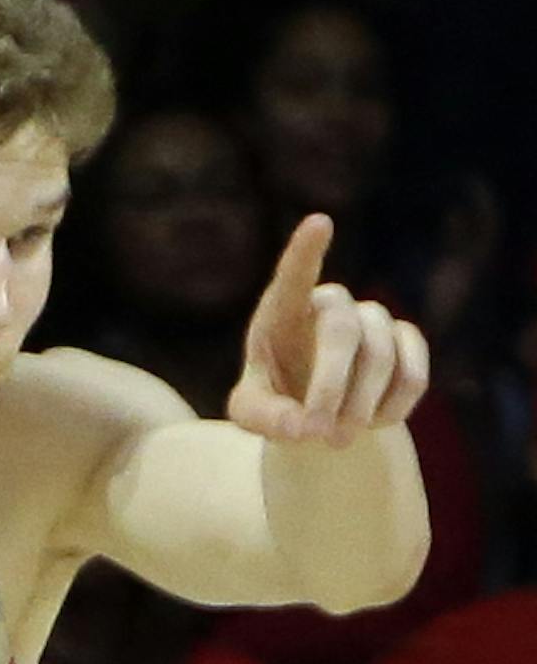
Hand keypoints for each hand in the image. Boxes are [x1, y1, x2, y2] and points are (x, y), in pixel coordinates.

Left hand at [228, 214, 428, 447]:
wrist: (317, 413)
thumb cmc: (274, 402)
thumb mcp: (251, 414)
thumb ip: (264, 418)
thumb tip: (300, 427)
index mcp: (283, 312)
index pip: (294, 277)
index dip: (306, 252)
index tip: (319, 223)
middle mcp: (330, 305)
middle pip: (342, 330)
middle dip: (331, 386)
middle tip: (319, 435)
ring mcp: (372, 319)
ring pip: (380, 355)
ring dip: (359, 407)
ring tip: (337, 440)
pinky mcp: (406, 342)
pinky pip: (413, 373)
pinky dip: (393, 408)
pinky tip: (374, 423)